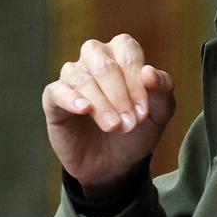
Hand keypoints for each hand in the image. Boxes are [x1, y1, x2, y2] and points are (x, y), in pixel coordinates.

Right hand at [40, 34, 175, 197]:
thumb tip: (148, 71)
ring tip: (113, 126)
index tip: (143, 111)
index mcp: (121, 55)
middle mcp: (94, 60)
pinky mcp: (54, 99)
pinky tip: (84, 110)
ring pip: (80, 77)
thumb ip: (163, 89)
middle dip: (118, 93)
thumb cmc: (136, 132)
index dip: (135, 80)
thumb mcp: (160, 114)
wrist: (113, 165)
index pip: (126, 52)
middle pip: (101, 61)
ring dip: (100, 103)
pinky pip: (57, 91)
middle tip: (129, 123)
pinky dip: (71, 99)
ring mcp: (72, 78)